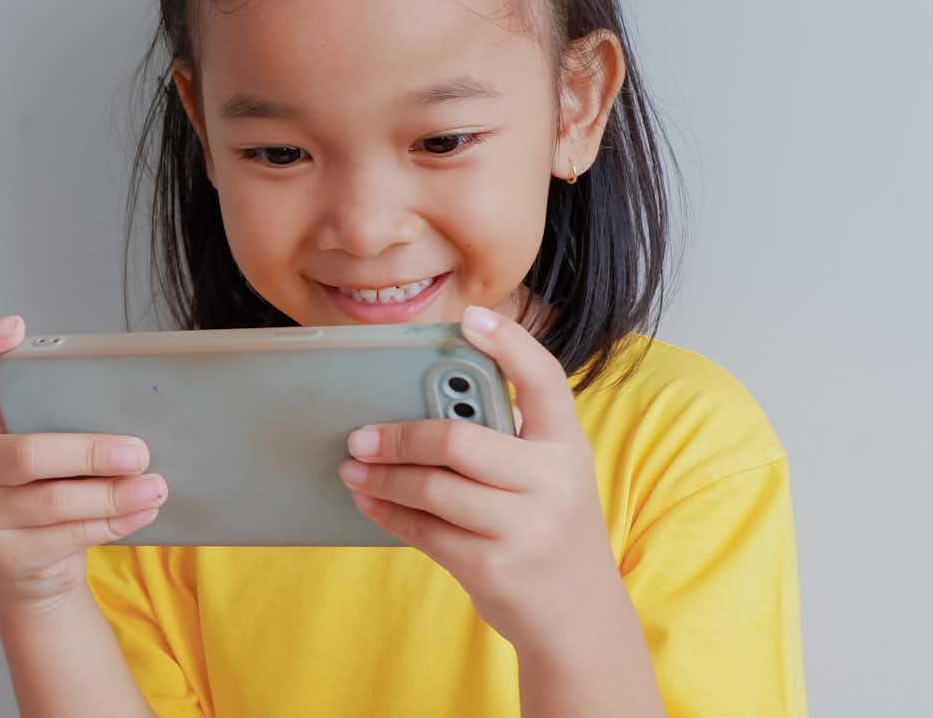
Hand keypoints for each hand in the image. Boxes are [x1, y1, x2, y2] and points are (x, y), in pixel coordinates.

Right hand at [0, 315, 168, 610]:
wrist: (33, 576)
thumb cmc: (51, 496)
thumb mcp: (51, 457)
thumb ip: (71, 428)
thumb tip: (143, 411)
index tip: (13, 325)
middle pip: (26, 454)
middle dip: (89, 451)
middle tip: (138, 451)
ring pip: (52, 502)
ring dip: (112, 495)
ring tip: (154, 486)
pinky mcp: (8, 553)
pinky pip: (68, 536)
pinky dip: (114, 522)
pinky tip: (143, 511)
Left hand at [339, 305, 626, 645]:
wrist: (578, 613)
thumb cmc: (548, 528)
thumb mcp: (548, 476)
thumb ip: (505, 441)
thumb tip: (420, 406)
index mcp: (568, 445)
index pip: (545, 379)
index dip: (510, 344)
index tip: (470, 318)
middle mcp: (553, 481)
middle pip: (459, 440)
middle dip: (400, 436)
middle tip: (360, 434)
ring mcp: (524, 526)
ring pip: (433, 487)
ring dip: (383, 476)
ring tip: (354, 467)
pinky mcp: (494, 566)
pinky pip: (425, 529)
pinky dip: (388, 511)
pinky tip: (369, 499)